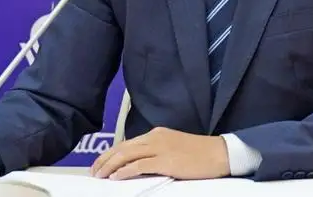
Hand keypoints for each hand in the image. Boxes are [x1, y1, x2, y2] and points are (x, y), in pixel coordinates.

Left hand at [89, 127, 229, 180]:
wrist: (218, 153)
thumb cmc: (199, 153)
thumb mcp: (173, 147)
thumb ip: (156, 151)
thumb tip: (137, 163)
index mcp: (156, 133)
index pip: (127, 143)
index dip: (110, 154)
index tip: (99, 164)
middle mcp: (155, 137)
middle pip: (123, 148)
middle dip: (105, 160)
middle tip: (93, 172)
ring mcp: (160, 148)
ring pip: (127, 155)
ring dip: (110, 166)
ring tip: (100, 176)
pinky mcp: (166, 160)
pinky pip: (139, 165)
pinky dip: (125, 171)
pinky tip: (116, 178)